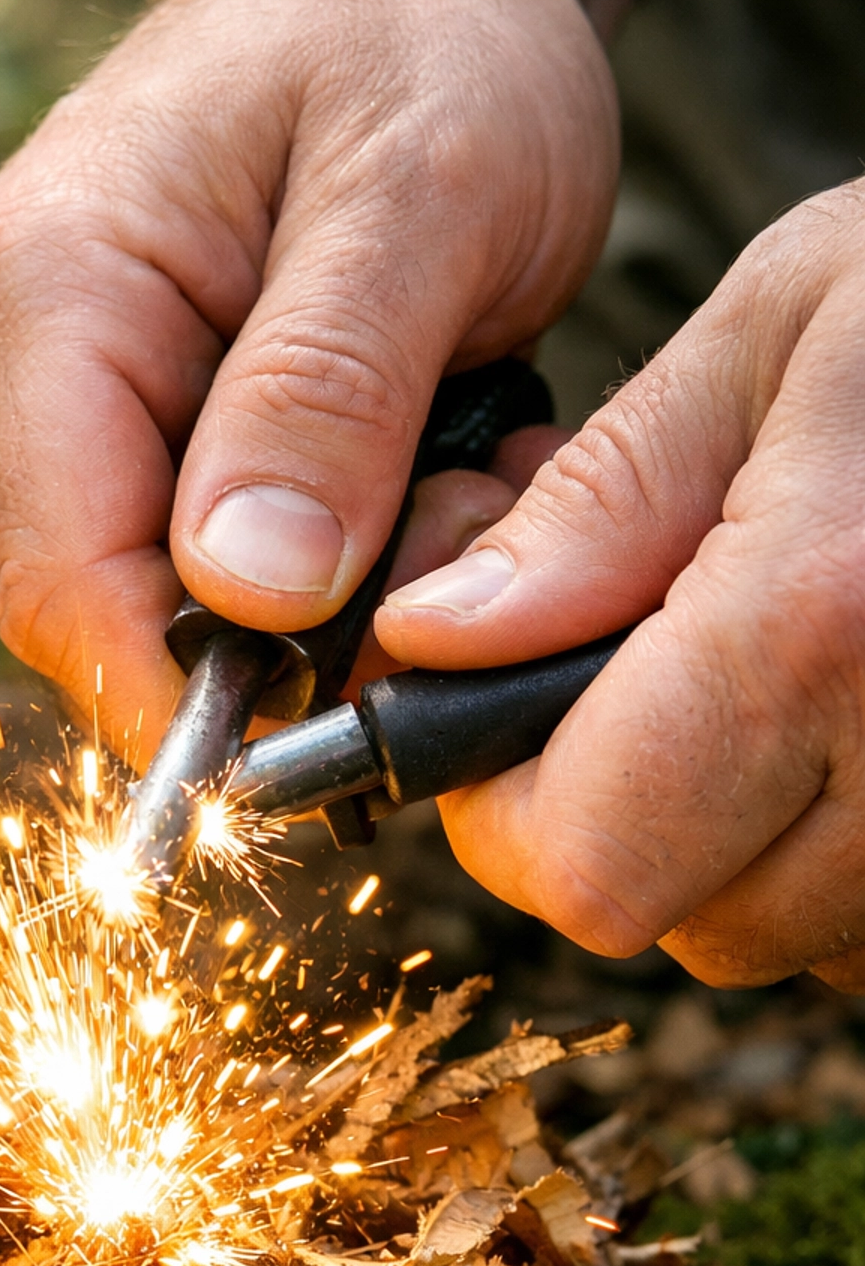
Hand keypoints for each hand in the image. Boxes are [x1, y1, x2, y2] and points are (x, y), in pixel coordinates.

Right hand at [0, 0, 618, 761]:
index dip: (192, 706)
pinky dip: (323, 563)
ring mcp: (29, 420)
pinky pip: (194, 583)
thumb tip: (245, 598)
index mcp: (39, 297)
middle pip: (112, 620)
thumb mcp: (420, 194)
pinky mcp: (91, 452)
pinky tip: (407, 465)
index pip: (67, 590)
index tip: (347, 732)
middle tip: (465, 509)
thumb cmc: (412, 41)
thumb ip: (328, 391)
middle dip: (300, 634)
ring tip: (452, 456)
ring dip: (332, 595)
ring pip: (166, 616)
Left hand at [376, 183, 864, 991]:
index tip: (496, 709)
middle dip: (614, 815)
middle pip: (682, 923)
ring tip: (760, 662)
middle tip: (636, 664)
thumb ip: (597, 505)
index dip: (504, 810)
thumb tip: (440, 642)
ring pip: (783, 932)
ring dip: (727, 834)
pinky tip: (838, 702)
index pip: (588, 865)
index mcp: (827, 621)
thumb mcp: (777, 334)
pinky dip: (828, 836)